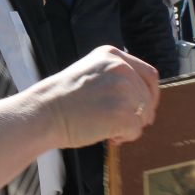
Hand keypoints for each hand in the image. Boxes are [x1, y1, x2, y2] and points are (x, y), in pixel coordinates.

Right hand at [34, 45, 159, 146]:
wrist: (43, 113)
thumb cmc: (62, 99)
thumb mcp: (91, 73)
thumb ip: (115, 78)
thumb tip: (144, 101)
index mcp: (112, 56)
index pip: (148, 74)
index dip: (151, 95)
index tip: (145, 109)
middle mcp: (120, 69)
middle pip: (147, 97)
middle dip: (139, 115)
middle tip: (120, 127)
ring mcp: (123, 90)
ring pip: (143, 115)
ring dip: (129, 127)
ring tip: (108, 131)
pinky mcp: (123, 113)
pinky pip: (136, 130)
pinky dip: (125, 138)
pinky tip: (108, 137)